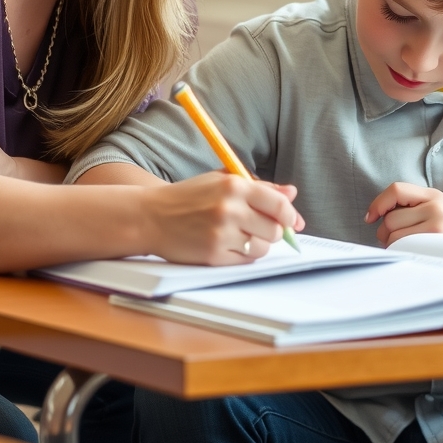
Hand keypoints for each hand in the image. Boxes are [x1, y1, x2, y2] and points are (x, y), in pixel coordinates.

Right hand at [144, 171, 303, 265]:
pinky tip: (226, 244)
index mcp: (234, 186)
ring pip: (262, 248)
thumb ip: (259, 187)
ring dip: (257, 244)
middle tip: (257, 226)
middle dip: (272, 231)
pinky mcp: (214, 255)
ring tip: (238, 235)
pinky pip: (245, 261)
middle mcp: (230, 209)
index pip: (279, 205)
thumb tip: (291, 193)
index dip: (290, 215)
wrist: (151, 216)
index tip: (291, 220)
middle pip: (275, 230)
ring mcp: (222, 234)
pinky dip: (241, 255)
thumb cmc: (188, 197)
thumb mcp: (222, 181)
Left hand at [364, 182, 442, 246]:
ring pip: (394, 236)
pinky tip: (407, 253)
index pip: (396, 190)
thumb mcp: (437, 207)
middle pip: (390, 219)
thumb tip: (377, 219)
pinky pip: (404, 248)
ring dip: (391, 245)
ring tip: (403, 248)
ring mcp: (437, 226)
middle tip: (391, 241)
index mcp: (433, 195)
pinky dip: (400, 252)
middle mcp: (435, 207)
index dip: (378, 203)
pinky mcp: (437, 243)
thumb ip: (412, 206)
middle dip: (384, 233)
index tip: (371, 217)